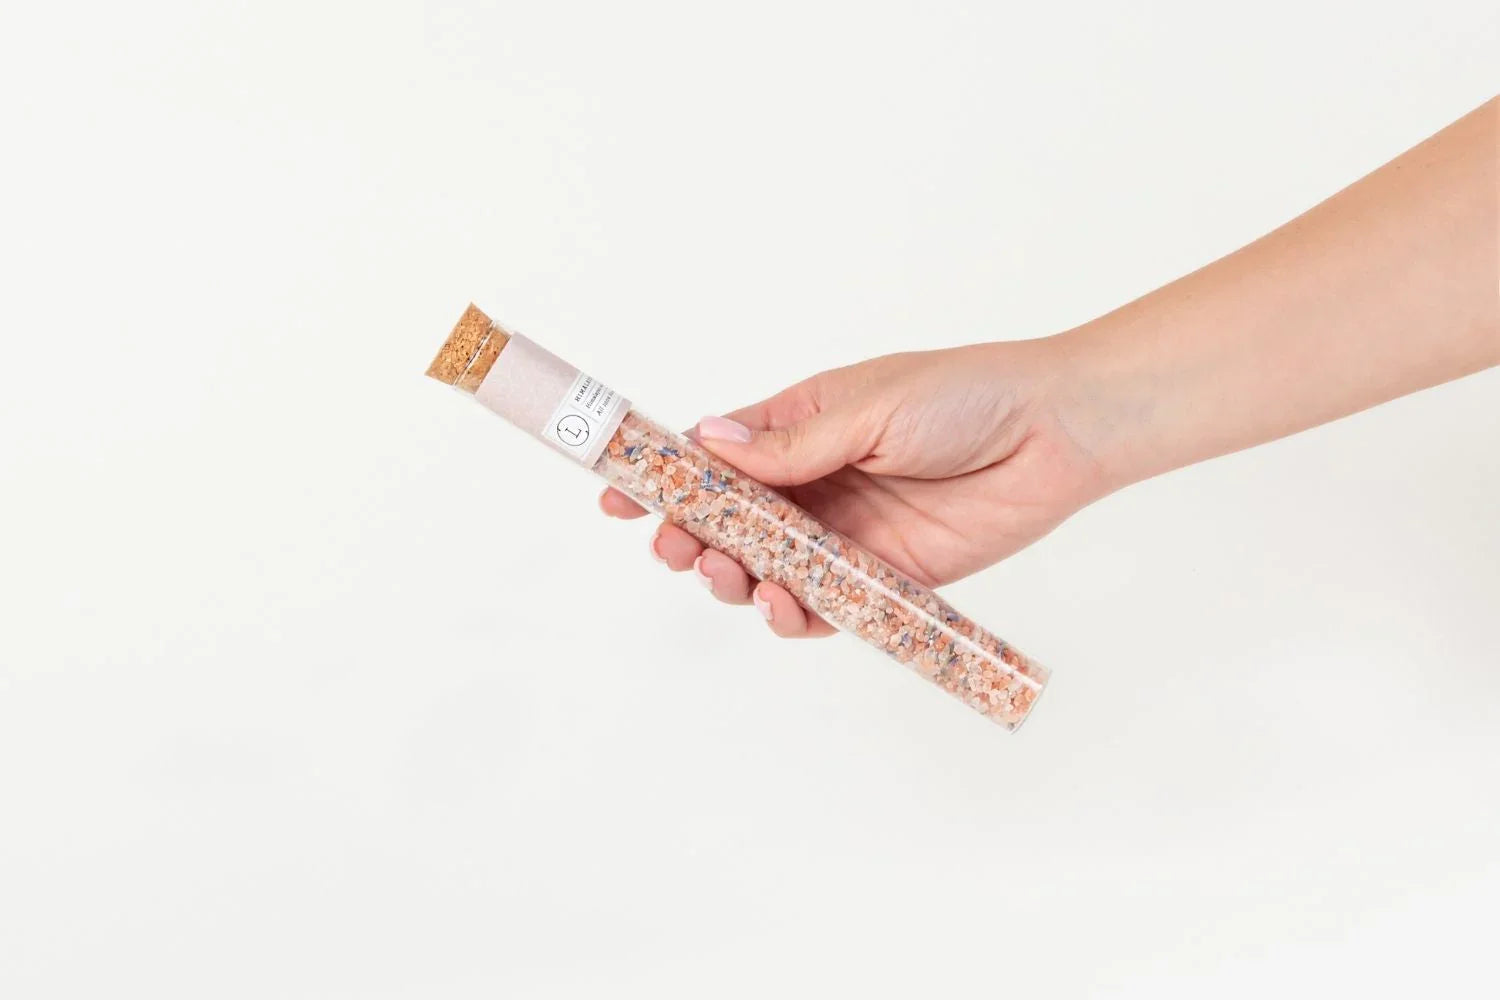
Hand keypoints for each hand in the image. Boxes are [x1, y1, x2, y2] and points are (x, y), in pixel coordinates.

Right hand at [600, 339, 1109, 637]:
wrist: (1056, 434)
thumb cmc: (966, 396)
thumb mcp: (869, 407)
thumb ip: (790, 443)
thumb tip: (706, 443)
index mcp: (799, 427)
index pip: (714, 457)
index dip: (663, 478)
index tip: (616, 498)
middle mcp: (814, 484)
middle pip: (729, 523)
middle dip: (691, 540)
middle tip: (678, 550)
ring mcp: (845, 534)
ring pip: (767, 570)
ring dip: (736, 579)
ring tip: (733, 575)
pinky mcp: (884, 577)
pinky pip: (825, 607)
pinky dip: (794, 615)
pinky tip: (785, 605)